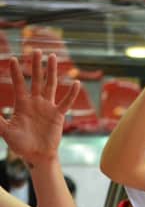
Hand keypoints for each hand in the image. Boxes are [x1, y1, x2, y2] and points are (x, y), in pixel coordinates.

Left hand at [0, 51, 79, 165]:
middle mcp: (35, 102)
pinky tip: (76, 82)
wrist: (37, 156)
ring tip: (53, 57)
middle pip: (36, 79)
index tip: (13, 59)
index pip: (19, 84)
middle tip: (36, 50)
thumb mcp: (6, 131)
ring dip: (52, 71)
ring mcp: (48, 107)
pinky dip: (71, 93)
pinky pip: (66, 102)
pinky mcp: (58, 114)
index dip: (16, 73)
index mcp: (22, 104)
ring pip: (50, 85)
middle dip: (36, 65)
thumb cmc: (20, 145)